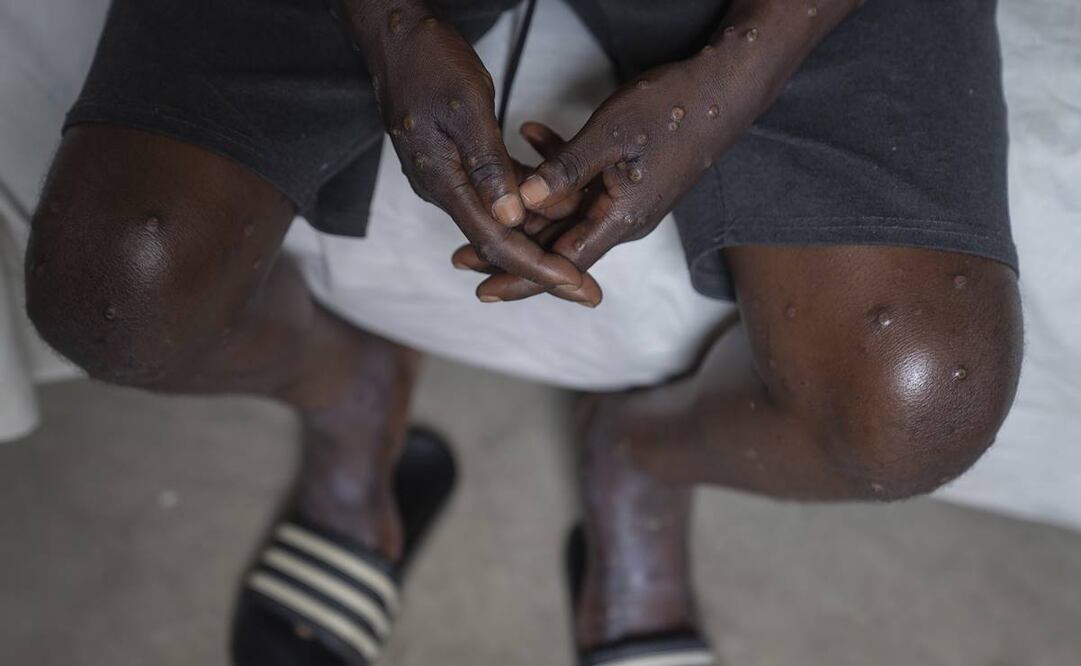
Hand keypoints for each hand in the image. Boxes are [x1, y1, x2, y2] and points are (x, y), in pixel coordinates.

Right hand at [359, 7, 583, 290]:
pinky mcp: (457, 164)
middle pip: (500, 243)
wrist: (395, 38)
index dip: (539, 269)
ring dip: (541, 236)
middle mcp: (443, 190)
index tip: (575, 285)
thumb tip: (512, 218)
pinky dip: (526, 203)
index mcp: (443, 183)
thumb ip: (489, 166)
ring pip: (501, 220)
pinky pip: (496, 194)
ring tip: (583, 256)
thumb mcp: (467, 109)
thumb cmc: (429, 63)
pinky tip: (557, 207)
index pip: (496, 242)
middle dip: (546, 267)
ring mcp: (449, 179)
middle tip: (588, 290)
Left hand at [463, 58, 749, 305]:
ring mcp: (627, 199)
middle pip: (558, 244)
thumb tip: (523, 200)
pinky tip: (531, 135)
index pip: (562, 264)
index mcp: (621, 218)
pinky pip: (584, 183)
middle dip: (510, 246)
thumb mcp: (609, 136)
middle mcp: (624, 219)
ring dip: (527, 203)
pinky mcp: (628, 179)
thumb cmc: (673, 110)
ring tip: (486, 199)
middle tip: (461, 253)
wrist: (726, 88)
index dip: (520, 278)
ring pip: (566, 212)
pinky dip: (557, 165)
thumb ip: (564, 170)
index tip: (484, 290)